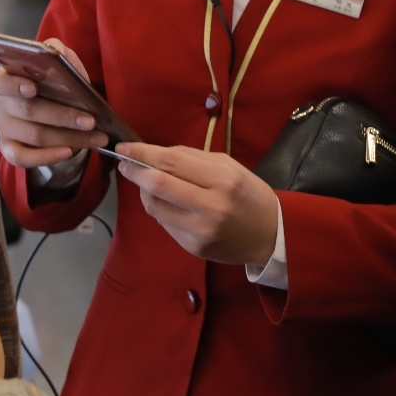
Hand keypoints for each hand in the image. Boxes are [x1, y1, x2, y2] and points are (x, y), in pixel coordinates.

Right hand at [0, 38, 107, 166]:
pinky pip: (23, 158)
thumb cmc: (55, 84)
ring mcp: (3, 129)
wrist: (55, 112)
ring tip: (95, 136)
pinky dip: (47, 157)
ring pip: (34, 136)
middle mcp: (0, 104)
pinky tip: (69, 152)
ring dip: (68, 137)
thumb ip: (58, 53)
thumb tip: (56, 50)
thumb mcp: (59, 66)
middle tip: (91, 120)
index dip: (12, 85)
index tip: (33, 88)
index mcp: (5, 78)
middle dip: (63, 116)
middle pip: (28, 111)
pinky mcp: (9, 149)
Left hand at [116, 143, 279, 266]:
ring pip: (155, 207)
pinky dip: (160, 209)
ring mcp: (200, 231)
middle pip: (158, 185)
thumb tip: (158, 154)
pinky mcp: (193, 247)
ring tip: (148, 183)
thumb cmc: (250, 194)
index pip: (172, 162)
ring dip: (145, 192)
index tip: (124, 148)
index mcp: (223, 180)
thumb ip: (193, 158)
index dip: (143, 153)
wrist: (271, 235)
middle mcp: (211, 206)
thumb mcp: (230, 166)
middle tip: (124, 163)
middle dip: (135, 172)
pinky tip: (168, 203)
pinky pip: (165, 223)